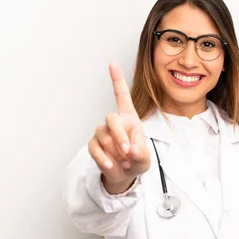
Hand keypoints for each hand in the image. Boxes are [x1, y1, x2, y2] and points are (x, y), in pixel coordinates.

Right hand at [88, 62, 150, 192]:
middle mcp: (114, 122)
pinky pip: (95, 149)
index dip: (117, 79)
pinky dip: (104, 159)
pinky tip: (111, 165)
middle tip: (128, 152)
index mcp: (129, 118)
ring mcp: (102, 133)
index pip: (121, 95)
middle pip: (111, 119)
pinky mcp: (94, 145)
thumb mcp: (145, 158)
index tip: (112, 63)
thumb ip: (141, 153)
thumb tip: (131, 150)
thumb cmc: (137, 160)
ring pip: (104, 136)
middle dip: (120, 136)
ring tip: (124, 162)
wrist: (125, 174)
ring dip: (115, 151)